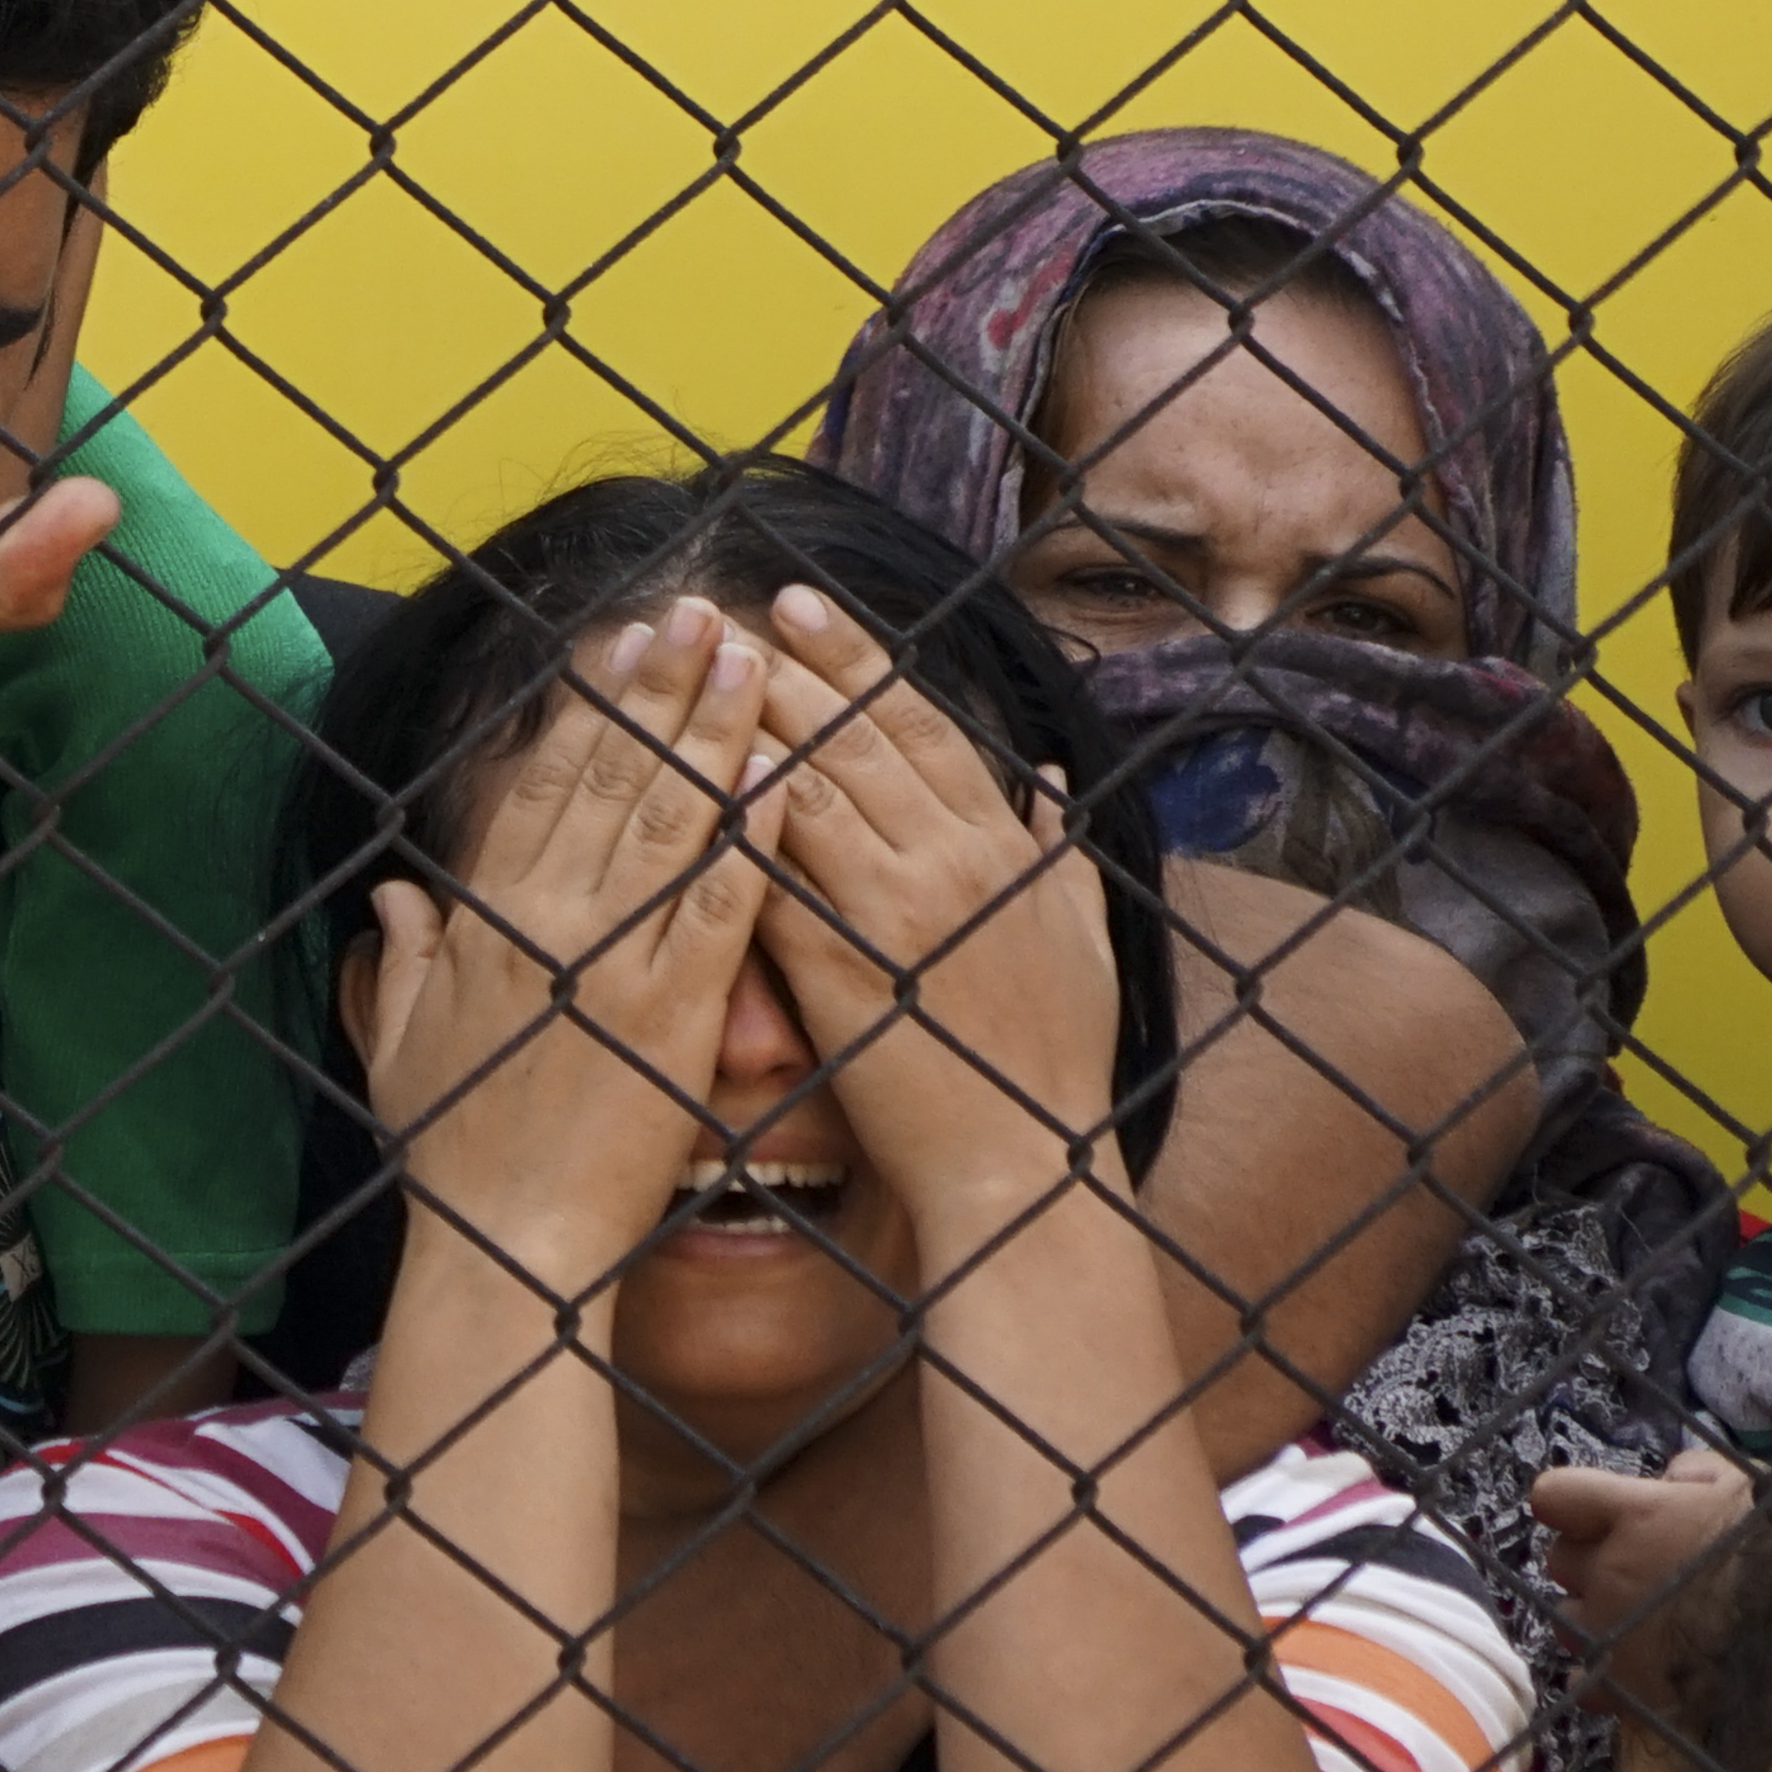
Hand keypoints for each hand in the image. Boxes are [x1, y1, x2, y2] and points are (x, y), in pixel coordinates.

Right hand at [363, 597, 782, 1288]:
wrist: (507, 1248)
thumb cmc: (455, 1156)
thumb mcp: (403, 1045)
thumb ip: (402, 960)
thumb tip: (396, 894)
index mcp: (489, 921)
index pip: (543, 784)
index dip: (587, 705)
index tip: (621, 640)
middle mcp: (548, 922)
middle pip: (610, 776)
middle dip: (658, 684)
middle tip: (700, 606)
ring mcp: (612, 963)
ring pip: (669, 820)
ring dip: (712, 729)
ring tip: (748, 654)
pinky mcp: (673, 1015)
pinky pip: (719, 906)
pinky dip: (750, 836)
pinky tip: (781, 773)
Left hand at [749, 584, 1121, 1222]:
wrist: (1025, 1164)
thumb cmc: (1054, 1061)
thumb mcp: (1081, 938)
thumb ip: (1058, 850)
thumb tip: (1047, 776)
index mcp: (1002, 849)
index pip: (920, 724)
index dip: (857, 659)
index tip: (802, 607)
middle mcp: (953, 863)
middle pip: (856, 738)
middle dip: (785, 664)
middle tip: (721, 610)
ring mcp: (898, 914)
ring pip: (813, 790)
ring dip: (749, 723)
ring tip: (690, 672)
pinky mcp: (846, 973)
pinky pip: (781, 882)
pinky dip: (741, 827)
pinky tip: (694, 781)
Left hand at [1531, 1448, 1755, 1709]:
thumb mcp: (1747, 1484)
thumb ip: (1696, 1472)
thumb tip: (1671, 1479)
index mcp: (1634, 1516)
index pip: (1555, 1495)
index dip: (1572, 1502)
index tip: (1596, 1511)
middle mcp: (1610, 1572)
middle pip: (1560, 1559)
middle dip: (1589, 1559)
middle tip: (1632, 1566)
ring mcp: (1612, 1633)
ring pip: (1566, 1619)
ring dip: (1593, 1615)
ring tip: (1638, 1619)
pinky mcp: (1624, 1687)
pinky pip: (1589, 1677)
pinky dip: (1607, 1672)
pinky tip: (1640, 1667)